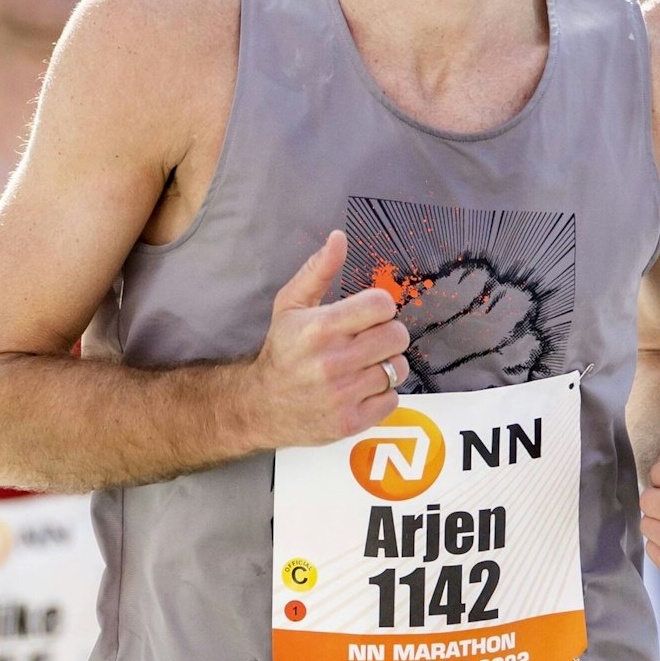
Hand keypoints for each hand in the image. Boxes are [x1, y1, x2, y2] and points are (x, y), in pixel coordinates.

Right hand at [250, 231, 410, 447]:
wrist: (261, 405)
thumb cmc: (281, 350)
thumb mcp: (290, 305)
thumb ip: (318, 270)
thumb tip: (339, 238)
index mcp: (321, 327)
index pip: (382, 305)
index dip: (379, 307)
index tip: (368, 315)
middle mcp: (333, 361)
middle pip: (396, 336)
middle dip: (388, 334)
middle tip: (370, 339)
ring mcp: (343, 394)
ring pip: (398, 368)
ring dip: (387, 364)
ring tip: (366, 364)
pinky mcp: (351, 421)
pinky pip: (393, 399)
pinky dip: (383, 393)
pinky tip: (362, 387)